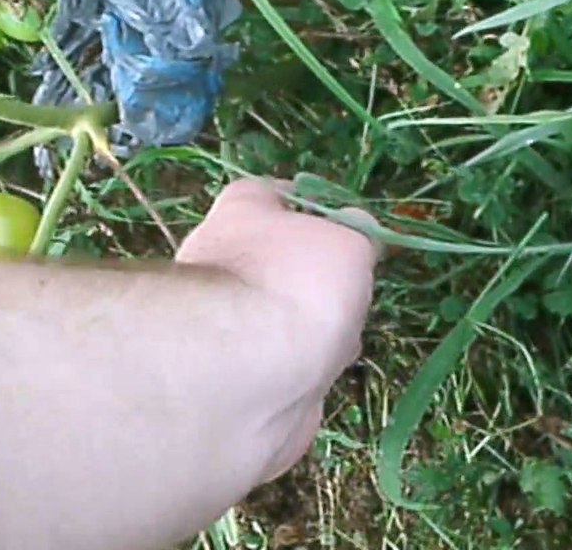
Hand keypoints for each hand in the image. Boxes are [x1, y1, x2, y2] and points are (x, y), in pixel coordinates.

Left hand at [175, 177, 380, 481]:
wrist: (248, 373)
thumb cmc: (298, 286)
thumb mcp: (348, 241)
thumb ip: (356, 233)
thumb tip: (353, 228)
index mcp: (237, 212)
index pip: (271, 194)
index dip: (312, 210)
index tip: (345, 230)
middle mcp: (215, 260)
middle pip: (278, 262)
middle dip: (317, 283)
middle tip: (348, 296)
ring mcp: (215, 319)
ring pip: (277, 316)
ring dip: (309, 331)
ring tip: (338, 344)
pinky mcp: (223, 370)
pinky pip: (272, 361)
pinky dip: (295, 369)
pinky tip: (316, 377)